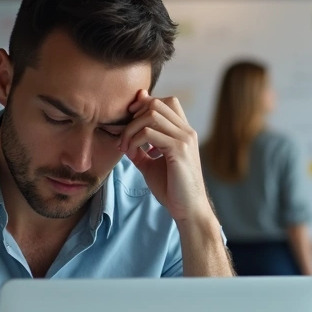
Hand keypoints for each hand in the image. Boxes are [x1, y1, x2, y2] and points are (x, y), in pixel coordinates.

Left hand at [119, 90, 212, 224]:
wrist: (188, 209)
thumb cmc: (172, 188)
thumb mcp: (151, 164)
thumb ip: (141, 149)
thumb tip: (125, 138)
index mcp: (183, 132)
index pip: (166, 102)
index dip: (144, 105)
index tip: (128, 122)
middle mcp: (186, 131)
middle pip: (157, 103)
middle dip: (134, 116)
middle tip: (123, 137)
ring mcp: (184, 139)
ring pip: (151, 115)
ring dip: (131, 129)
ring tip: (125, 147)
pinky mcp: (179, 150)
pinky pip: (149, 133)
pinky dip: (134, 140)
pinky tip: (131, 153)